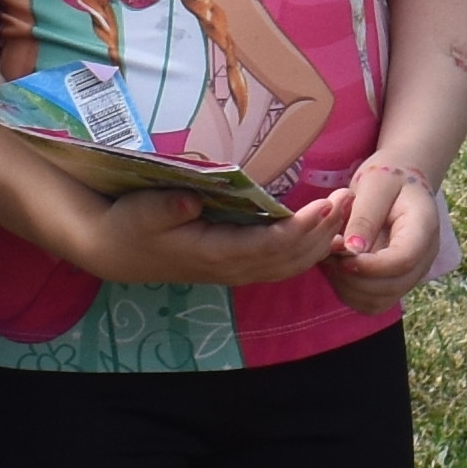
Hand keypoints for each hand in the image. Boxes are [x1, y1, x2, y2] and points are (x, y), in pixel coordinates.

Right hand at [18, 158, 350, 294]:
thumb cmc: (129, 224)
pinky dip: (309, 250)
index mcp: (213, 254)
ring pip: (291, 264)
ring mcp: (237, 270)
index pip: (269, 247)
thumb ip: (167, 206)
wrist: (116, 251)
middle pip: (291, 257)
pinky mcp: (238, 265)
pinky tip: (328, 231)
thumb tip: (193, 197)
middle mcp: (232, 268)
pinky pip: (283, 264)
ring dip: (322, 240)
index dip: (301, 229)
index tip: (326, 205)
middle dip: (324, 231)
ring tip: (347, 209)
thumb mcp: (141, 211)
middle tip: (350, 199)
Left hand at [318, 156, 449, 318]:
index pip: (403, 260)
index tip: (342, 254)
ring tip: (331, 257)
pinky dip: (348, 292)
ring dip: (347, 286)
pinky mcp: (394, 284)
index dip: (370, 265)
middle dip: (353, 276)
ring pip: (378, 300)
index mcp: (424, 228)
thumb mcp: (374, 186)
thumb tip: (352, 250)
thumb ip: (364, 216)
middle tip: (329, 252)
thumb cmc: (387, 178)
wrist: (398, 185)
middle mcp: (424, 258)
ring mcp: (411, 275)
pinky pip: (370, 303)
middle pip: (391, 287)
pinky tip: (337, 267)